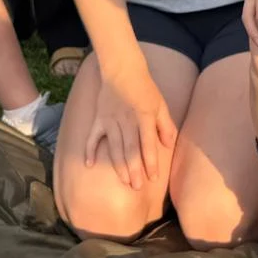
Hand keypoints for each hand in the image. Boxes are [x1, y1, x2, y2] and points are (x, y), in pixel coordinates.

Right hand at [84, 61, 176, 189]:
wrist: (122, 70)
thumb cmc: (145, 88)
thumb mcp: (160, 104)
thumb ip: (165, 125)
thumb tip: (168, 145)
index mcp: (144, 116)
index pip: (148, 143)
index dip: (150, 161)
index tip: (153, 176)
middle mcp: (127, 120)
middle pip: (130, 149)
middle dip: (134, 169)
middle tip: (137, 187)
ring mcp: (110, 120)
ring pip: (114, 147)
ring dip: (118, 165)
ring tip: (124, 181)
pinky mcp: (99, 119)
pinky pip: (93, 137)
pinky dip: (89, 151)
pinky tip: (89, 165)